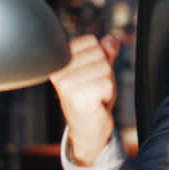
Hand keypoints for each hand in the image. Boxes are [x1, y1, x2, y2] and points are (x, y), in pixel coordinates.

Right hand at [49, 34, 120, 165]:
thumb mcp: (99, 70)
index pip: (90, 41)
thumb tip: (110, 40)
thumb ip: (105, 53)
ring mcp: (66, 84)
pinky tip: (96, 103)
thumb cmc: (92, 98)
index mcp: (59, 60)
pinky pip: (107, 83)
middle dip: (104, 71)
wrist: (88, 129)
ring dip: (106, 83)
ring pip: (105, 68)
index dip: (98, 58)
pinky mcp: (77, 96)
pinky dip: (108, 94)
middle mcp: (58, 71)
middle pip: (99, 54)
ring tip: (94, 95)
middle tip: (93, 88)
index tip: (89, 75)